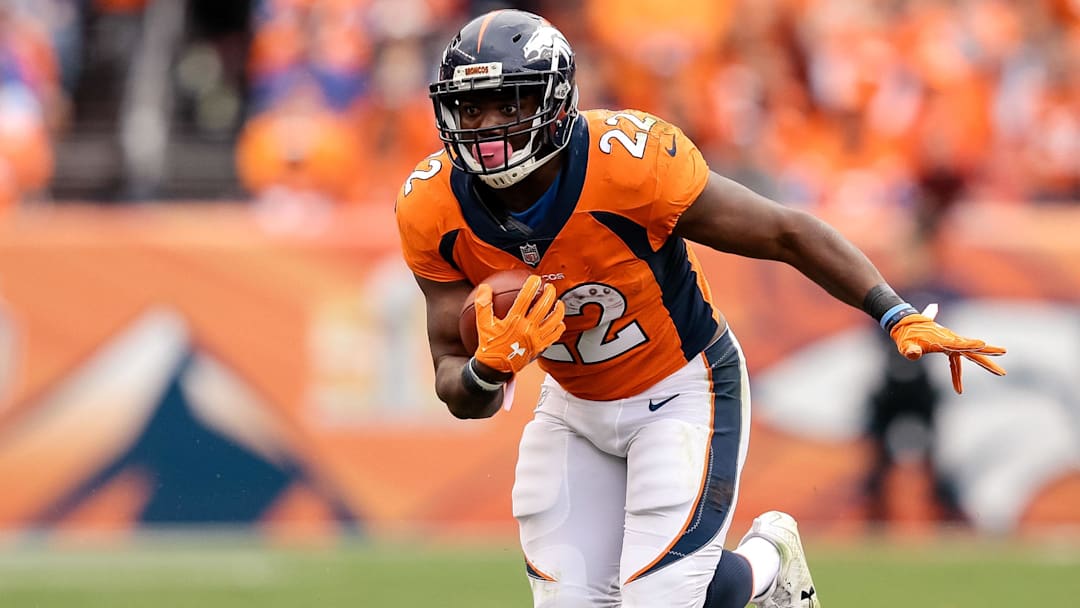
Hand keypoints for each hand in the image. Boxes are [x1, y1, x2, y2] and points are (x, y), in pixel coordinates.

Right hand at [474, 275, 565, 374]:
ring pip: (553, 320)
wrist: (495, 368)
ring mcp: (536, 339)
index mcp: (514, 321)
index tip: (535, 278)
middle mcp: (527, 328)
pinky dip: (559, 327)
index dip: (532, 285)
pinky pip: (554, 335)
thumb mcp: (483, 324)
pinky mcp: (540, 347)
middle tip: (550, 287)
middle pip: (544, 306)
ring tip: (558, 302)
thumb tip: (484, 287)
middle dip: (549, 293)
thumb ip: (483, 304)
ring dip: (558, 309)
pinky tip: (559, 321)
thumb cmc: (489, 345)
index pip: (526, 298)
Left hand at [889, 313, 1005, 393]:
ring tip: (1000, 372)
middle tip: (1002, 368)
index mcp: (943, 340)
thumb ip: (910, 350)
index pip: (960, 344)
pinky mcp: (947, 347)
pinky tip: (958, 390)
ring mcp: (950, 343)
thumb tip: (913, 354)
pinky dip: (957, 375)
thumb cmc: (905, 336)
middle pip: (972, 350)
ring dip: (984, 363)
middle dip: (989, 357)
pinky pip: (955, 363)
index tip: (983, 344)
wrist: (905, 324)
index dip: (971, 345)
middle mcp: (951, 341)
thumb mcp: (905, 345)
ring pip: (969, 355)